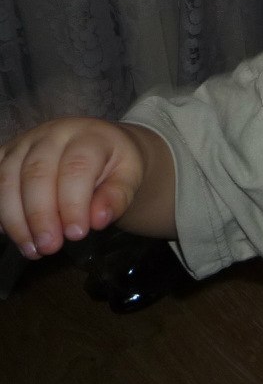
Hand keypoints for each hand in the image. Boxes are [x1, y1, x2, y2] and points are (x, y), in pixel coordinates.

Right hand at [0, 118, 150, 258]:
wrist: (101, 146)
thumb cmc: (115, 163)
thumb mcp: (129, 177)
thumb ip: (117, 196)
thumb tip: (98, 220)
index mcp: (88, 135)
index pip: (76, 168)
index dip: (73, 204)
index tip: (76, 234)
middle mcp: (52, 134)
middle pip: (36, 174)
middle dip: (40, 216)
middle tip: (50, 248)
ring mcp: (24, 143)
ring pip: (7, 179)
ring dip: (15, 220)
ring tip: (33, 249)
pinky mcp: (5, 155)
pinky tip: (10, 233)